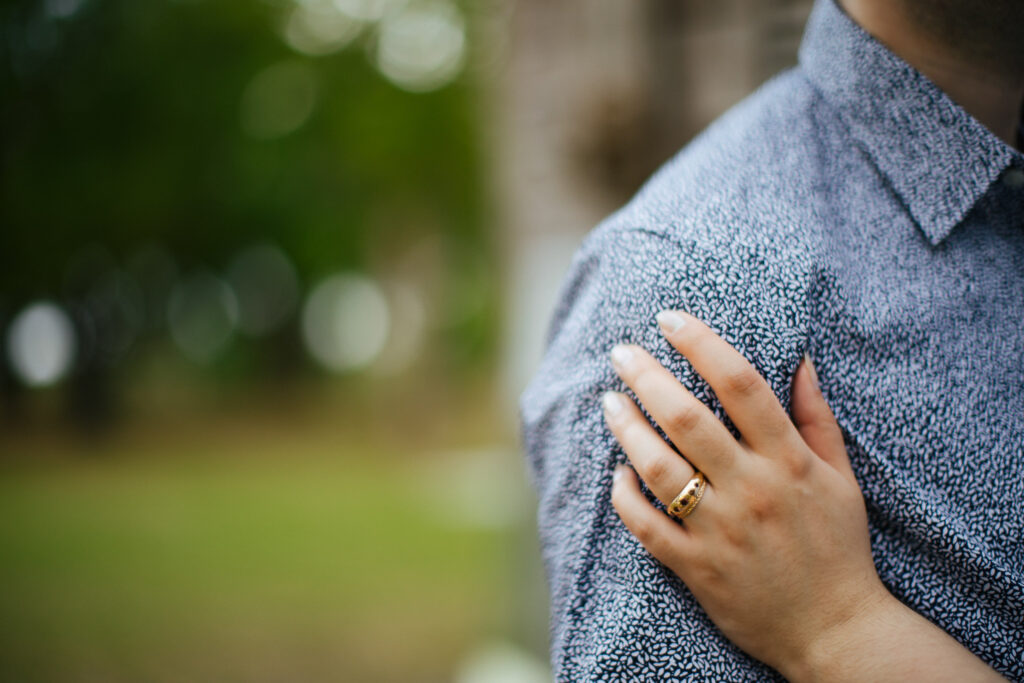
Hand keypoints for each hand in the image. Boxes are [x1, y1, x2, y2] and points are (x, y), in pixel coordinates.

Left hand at [603, 309, 890, 676]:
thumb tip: (800, 359)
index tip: (670, 319)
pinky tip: (617, 473)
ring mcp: (721, 530)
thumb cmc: (837, 546)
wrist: (836, 631)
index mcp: (789, 461)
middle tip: (621, 353)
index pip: (741, 385)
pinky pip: (646, 526)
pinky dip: (624, 496)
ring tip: (609, 402)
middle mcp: (752, 490)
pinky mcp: (697, 567)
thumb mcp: (841, 478)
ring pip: (658, 468)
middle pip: (687, 419)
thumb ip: (816, 418)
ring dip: (626, 429)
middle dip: (647, 377)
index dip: (701, 344)